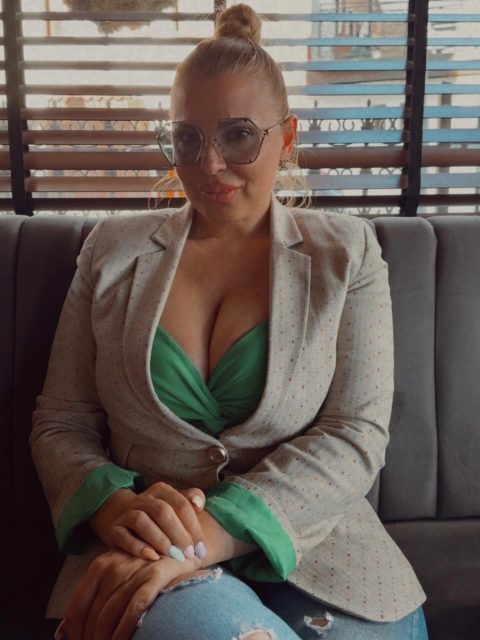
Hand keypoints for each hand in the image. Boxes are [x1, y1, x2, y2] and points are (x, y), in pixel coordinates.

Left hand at [62, 548, 198, 639]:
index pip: (77, 607)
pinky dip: (124, 631)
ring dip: (105, 639)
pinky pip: (133, 610)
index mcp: (99, 566)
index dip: (74, 632)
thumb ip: (91, 599)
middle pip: (92, 615)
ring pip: (109, 616)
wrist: (180, 550)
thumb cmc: (144, 568)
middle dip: (90, 639)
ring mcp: (134, 572)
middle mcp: (113, 567)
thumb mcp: (114, 574)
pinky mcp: (154, 577)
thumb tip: (61, 633)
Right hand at [92, 483, 205, 561]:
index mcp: (161, 490)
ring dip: (160, 539)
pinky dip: (138, 547)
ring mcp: (127, 513)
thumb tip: (198, 505)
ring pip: (141, 521)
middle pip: (162, 511)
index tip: (201, 547)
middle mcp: (143, 498)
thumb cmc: (159, 515)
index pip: (180, 504)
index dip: (193, 526)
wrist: (121, 515)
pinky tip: (153, 557)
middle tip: (189, 554)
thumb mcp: (176, 504)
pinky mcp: (114, 529)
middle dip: (178, 534)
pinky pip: (123, 537)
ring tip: (173, 555)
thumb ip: (192, 499)